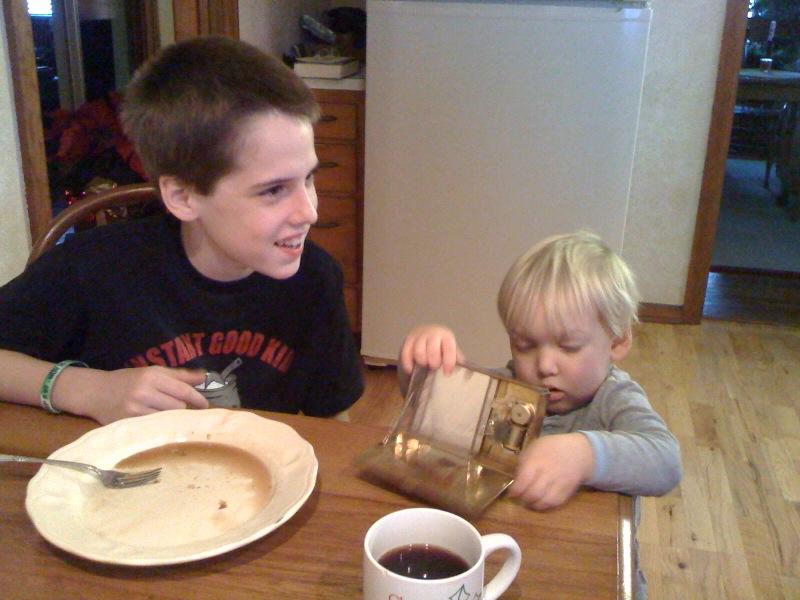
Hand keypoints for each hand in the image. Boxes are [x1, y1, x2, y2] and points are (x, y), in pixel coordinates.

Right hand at [58, 366, 208, 423]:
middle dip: (182, 409)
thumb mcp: (153, 372)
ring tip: (169, 418)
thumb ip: (180, 375)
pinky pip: (153, 428)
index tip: (206, 405)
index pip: (182, 390)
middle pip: (177, 407)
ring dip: (172, 419)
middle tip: (181, 410)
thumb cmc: (128, 380)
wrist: (95, 392)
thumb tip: (205, 376)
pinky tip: (159, 426)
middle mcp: (144, 391)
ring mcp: (135, 409)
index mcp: (152, 376)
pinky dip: (159, 427)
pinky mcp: (128, 423)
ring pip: (167, 419)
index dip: (197, 399)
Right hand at [399, 324, 463, 376]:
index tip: (447, 373)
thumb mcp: (450, 349)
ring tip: (425, 366)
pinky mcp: (407, 341)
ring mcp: (418, 336)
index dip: (448, 361)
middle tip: (434, 367)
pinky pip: (406, 353)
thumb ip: (456, 359)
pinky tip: (411, 370)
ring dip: (422, 362)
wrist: (425, 333)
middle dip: (434, 362)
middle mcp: (432, 333)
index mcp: (446, 336)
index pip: (448, 348)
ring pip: (419, 351)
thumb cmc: (440, 345)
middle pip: (432, 349)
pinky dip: (408, 364)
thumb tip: (464, 371)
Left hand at [507, 433, 593, 510]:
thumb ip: (524, 463)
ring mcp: (560, 483)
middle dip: (523, 499)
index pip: (524, 480)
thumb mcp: (534, 448)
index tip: (511, 493)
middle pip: (533, 493)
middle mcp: (549, 473)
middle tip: (519, 498)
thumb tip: (515, 480)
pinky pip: (555, 503)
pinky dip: (545, 505)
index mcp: (538, 460)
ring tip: (529, 501)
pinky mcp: (568, 491)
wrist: (578, 452)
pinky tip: (540, 502)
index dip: (515, 490)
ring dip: (534, 504)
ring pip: (544, 501)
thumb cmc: (551, 448)